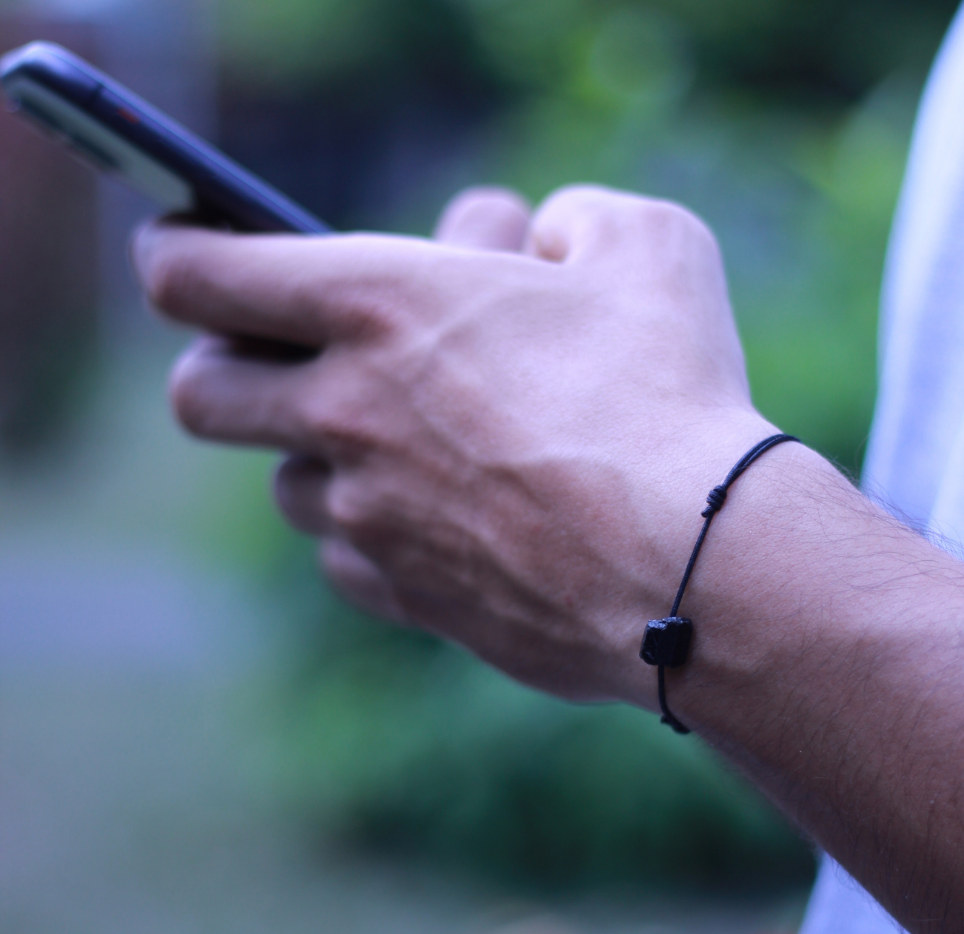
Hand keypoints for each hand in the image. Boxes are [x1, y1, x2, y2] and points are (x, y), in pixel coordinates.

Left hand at [133, 185, 771, 707]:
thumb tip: (537, 243)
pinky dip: (377, 534)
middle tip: (286, 361)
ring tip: (411, 443)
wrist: (698, 565)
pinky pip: (349, 561)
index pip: (198, 275)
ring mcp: (367, 514)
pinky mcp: (405, 595)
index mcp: (378, 304)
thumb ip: (570, 218)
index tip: (185, 250)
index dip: (176, 254)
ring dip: (326, 456)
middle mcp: (346, 412)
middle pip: (199, 397)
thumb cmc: (674, 395)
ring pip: (289, 486)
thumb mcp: (645, 248)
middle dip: (223, 371)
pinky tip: (443, 520)